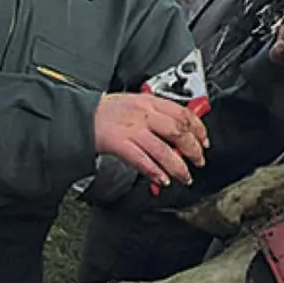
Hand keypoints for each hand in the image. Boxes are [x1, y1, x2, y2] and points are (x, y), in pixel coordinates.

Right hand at [94, 93, 208, 188]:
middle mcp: (143, 114)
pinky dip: (155, 171)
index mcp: (150, 102)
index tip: (204, 142)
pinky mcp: (118, 143)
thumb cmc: (108, 112)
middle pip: (177, 131)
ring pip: (162, 149)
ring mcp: (131, 129)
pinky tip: (162, 179)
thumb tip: (180, 134)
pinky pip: (141, 159)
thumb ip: (159, 117)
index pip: (183, 113)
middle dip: (193, 149)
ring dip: (178, 166)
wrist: (79, 116)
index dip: (198, 129)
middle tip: (199, 161)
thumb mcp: (137, 105)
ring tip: (185, 177)